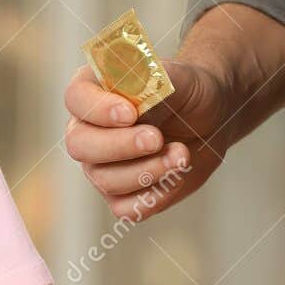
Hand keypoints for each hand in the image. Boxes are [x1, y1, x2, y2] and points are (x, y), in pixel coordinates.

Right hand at [64, 58, 232, 219]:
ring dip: (149, 171)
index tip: (131, 113)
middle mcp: (88, 130)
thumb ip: (149, 80)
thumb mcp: (175, 76)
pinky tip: (177, 174)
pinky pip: (126, 208)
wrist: (209, 117)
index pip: (76, 98)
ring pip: (105, 180)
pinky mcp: (121, 194)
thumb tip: (131, 93)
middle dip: (120, 146)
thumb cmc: (186, 91)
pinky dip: (156, 196)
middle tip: (157, 138)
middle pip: (79, 146)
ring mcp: (101, 166)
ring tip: (181, 154)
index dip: (99, 109)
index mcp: (92, 90)